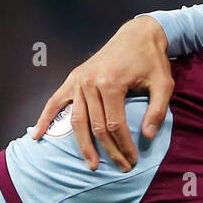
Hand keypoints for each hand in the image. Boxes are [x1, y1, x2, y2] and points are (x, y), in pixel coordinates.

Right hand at [32, 15, 173, 171]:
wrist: (137, 35)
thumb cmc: (151, 60)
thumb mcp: (164, 84)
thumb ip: (157, 111)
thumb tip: (148, 137)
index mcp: (112, 83)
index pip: (115, 125)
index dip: (124, 146)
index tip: (133, 160)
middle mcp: (90, 82)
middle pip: (96, 127)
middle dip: (109, 151)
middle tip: (121, 168)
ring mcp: (79, 80)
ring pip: (77, 120)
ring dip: (83, 145)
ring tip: (90, 165)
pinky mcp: (73, 79)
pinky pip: (55, 102)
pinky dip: (45, 119)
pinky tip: (38, 136)